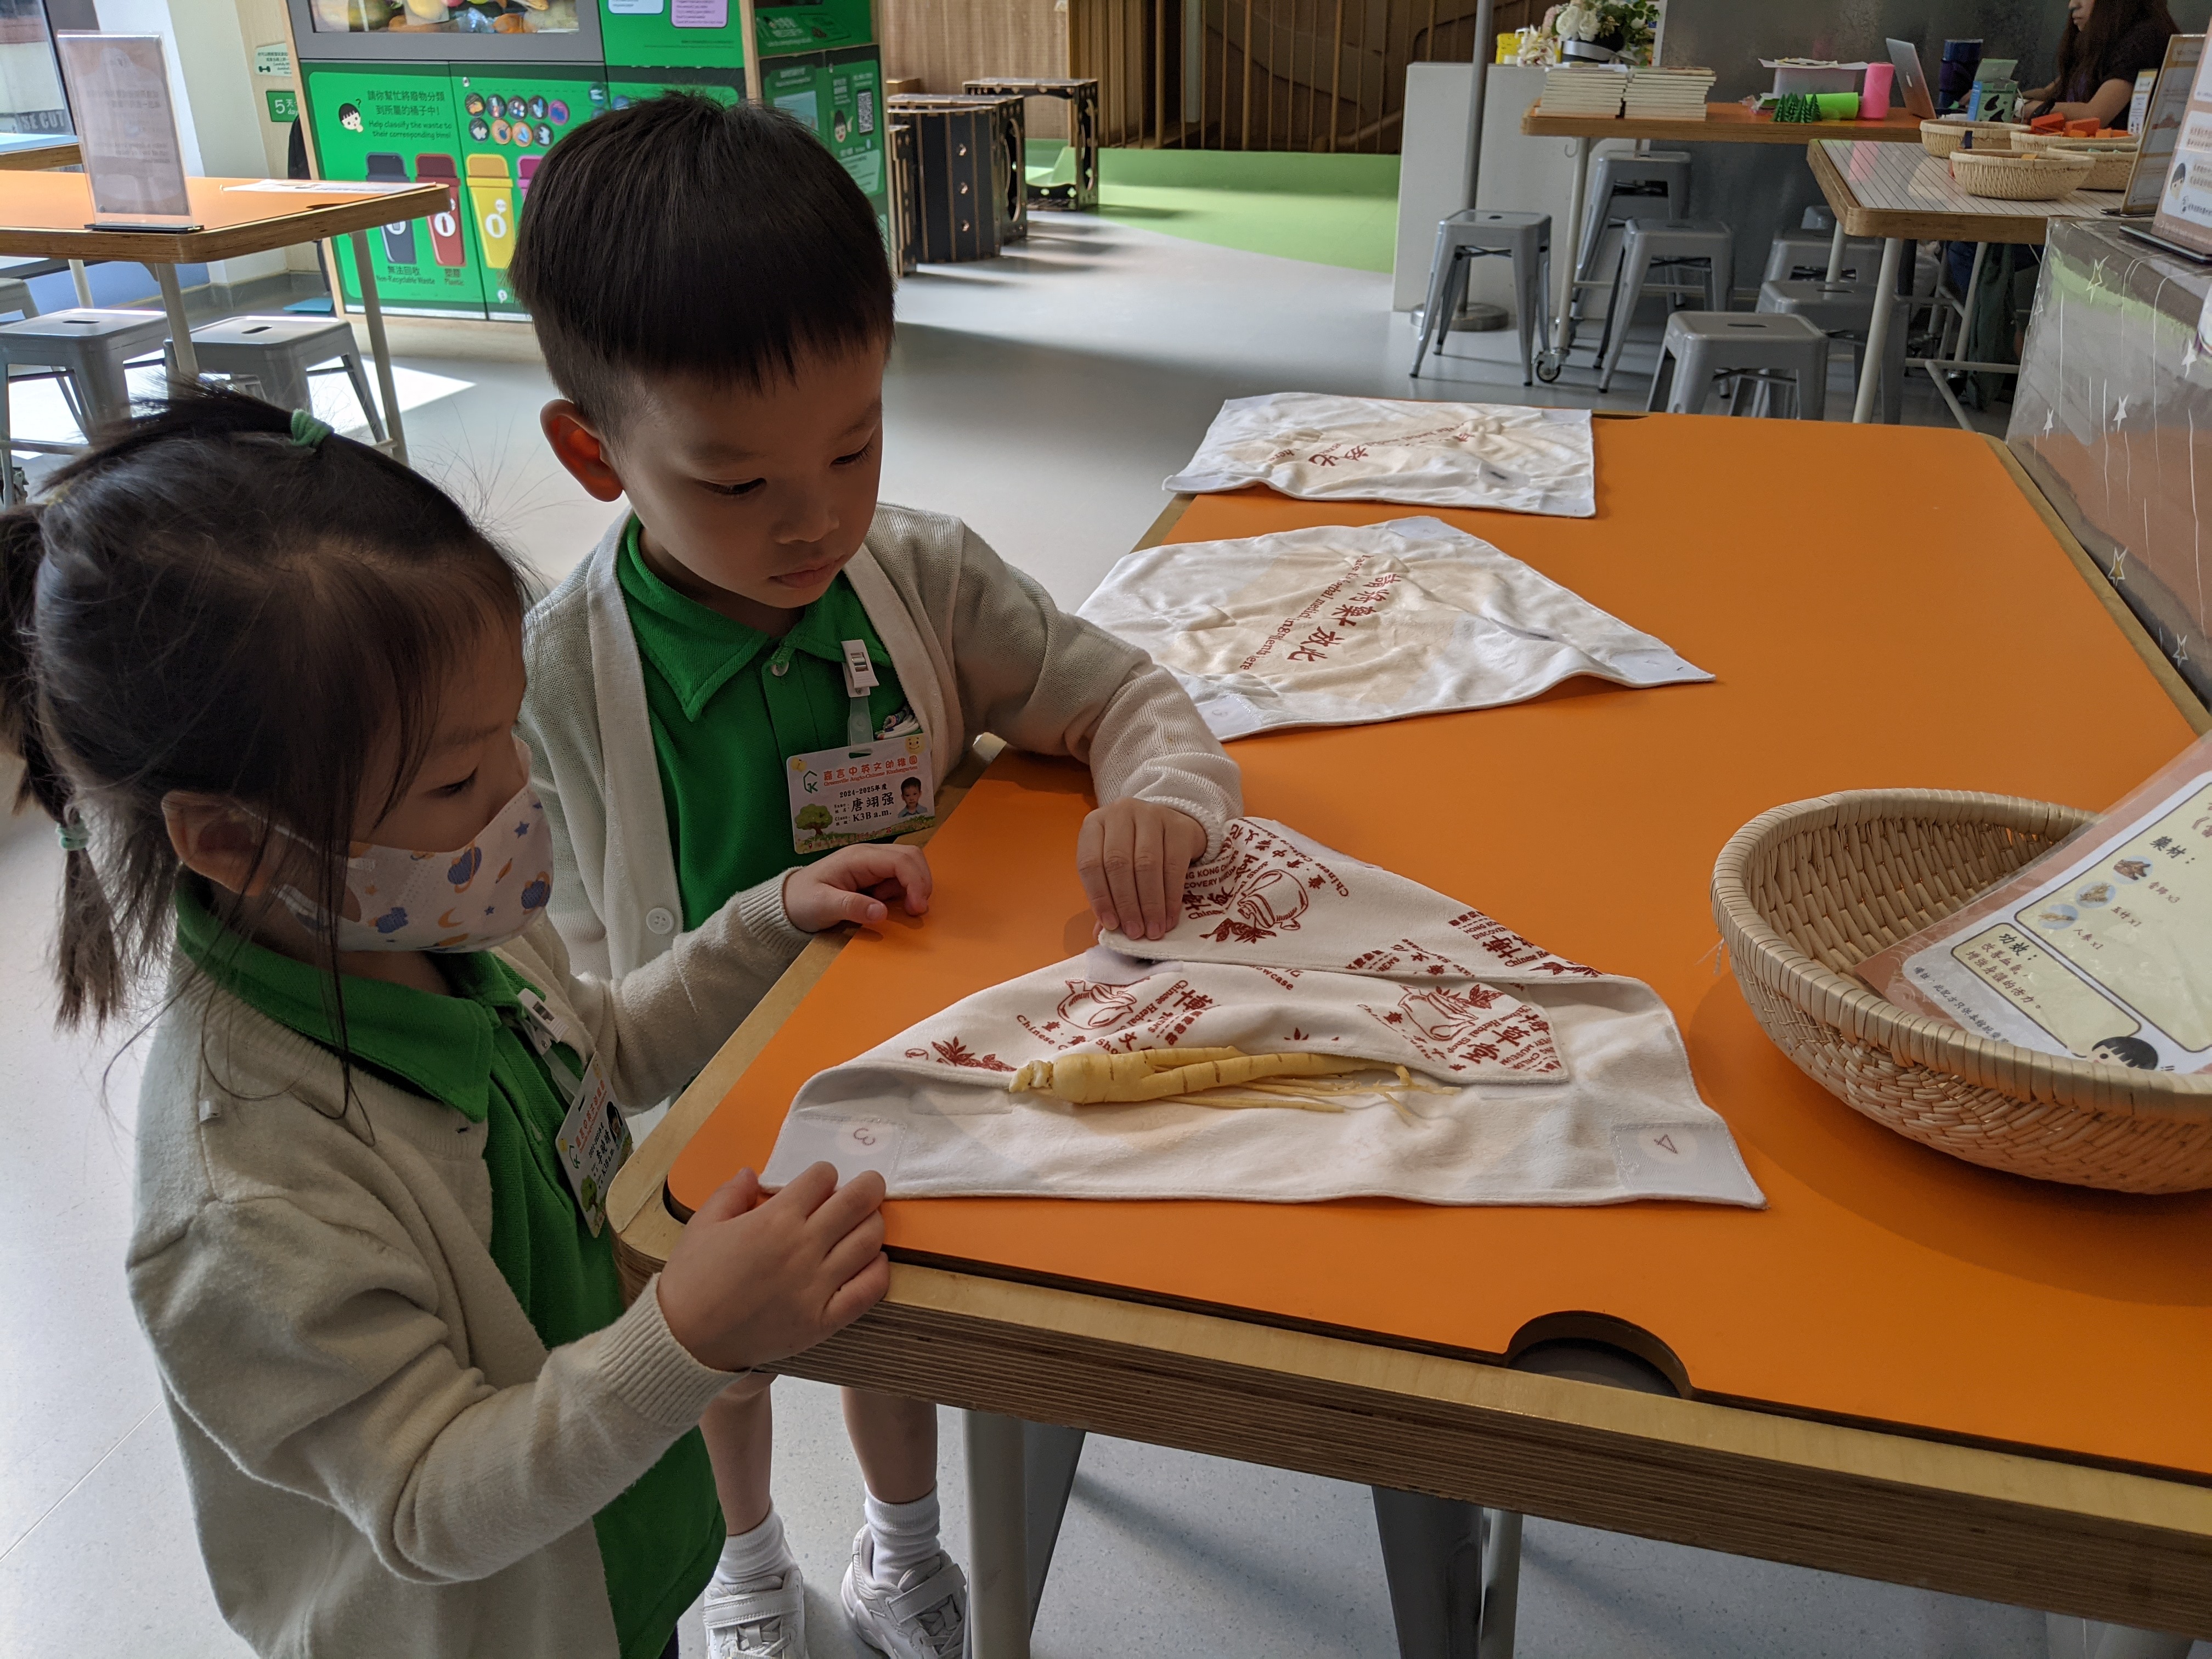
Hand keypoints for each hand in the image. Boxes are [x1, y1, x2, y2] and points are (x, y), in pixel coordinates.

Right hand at [658, 1163, 888, 1372]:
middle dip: (868, 1186)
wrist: (686, 1342)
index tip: (820, 1181)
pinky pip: (868, 1290)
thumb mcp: (702, 1226)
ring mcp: (816, 1285)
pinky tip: (874, 1261)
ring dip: (873, 1223)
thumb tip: (751, 1173)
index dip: (824, 1174)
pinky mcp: (823, 1320)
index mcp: (774, 1220)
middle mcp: (802, 1248)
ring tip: (867, 1221)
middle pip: (857, 1202)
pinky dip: (879, 1270)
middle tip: (870, 1185)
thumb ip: (731, 1194)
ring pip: (869, 1241)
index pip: (822, 1178)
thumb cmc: (691, 1282)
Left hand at [783, 843, 931, 931]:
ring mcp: (872, 864)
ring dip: (912, 887)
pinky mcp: (874, 875)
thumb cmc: (801, 901)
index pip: (901, 860)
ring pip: (909, 865)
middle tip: (914, 910)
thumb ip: (852, 907)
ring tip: (895, 907)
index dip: (916, 883)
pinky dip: (904, 891)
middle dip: (920, 883)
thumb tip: (881, 912)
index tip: (917, 908)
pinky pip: (900, 877)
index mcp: (858, 857)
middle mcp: (869, 855)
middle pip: (911, 856)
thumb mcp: (822, 906)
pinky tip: (886, 904)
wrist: (787, 902)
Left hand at [1076, 800, 1205, 940]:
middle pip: (1118, 864)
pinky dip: (1170, 897)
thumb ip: (1107, 895)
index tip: (1111, 925)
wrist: (1173, 826)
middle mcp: (1120, 813)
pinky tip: (1169, 917)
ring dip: (1149, 904)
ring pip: (1146, 865)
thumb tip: (1102, 934)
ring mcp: (1151, 815)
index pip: (1090, 863)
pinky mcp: (1178, 826)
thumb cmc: (1136, 850)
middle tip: (1135, 932)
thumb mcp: (1115, 867)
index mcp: (1095, 824)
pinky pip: (1173, 866)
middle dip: (1127, 904)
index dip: (1099, 897)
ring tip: (1153, 930)